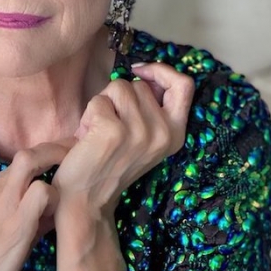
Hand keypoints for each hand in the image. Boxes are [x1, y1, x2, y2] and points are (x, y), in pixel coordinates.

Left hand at [52, 62, 194, 216]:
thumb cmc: (110, 163)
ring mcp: (139, 132)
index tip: (140, 72)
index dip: (161, 71)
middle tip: (110, 125)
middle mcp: (163, 133)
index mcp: (175, 134)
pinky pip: (98, 101)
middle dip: (119, 97)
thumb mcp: (144, 137)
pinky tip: (87, 139)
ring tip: (98, 132)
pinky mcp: (113, 131)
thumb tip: (143, 75)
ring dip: (102, 104)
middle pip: (139, 84)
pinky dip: (88, 115)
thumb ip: (151, 108)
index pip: (184, 85)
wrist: (86, 200)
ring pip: (117, 87)